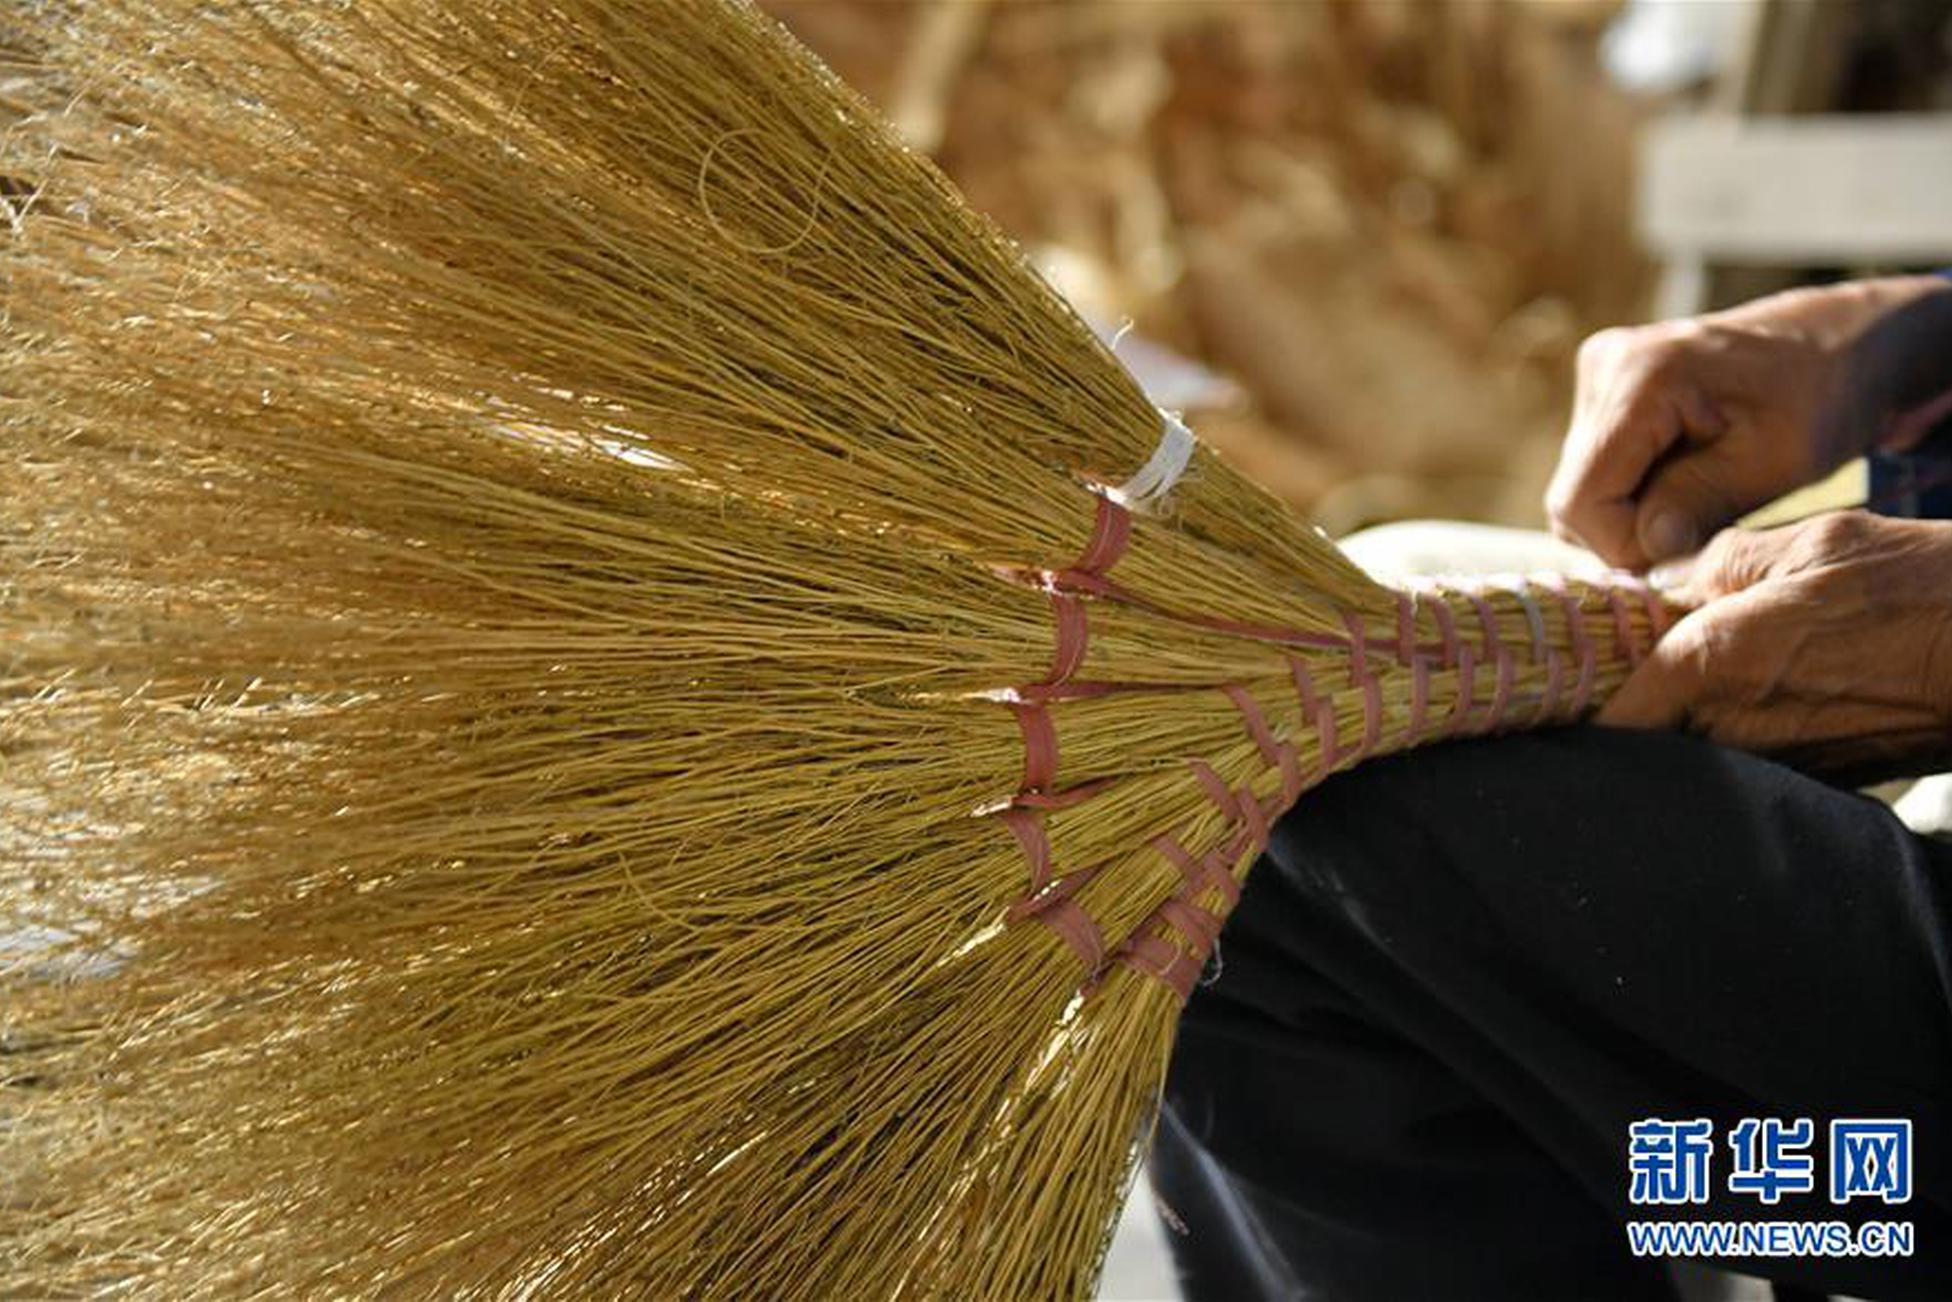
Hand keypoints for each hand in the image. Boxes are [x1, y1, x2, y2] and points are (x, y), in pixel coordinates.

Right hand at [1546, 276, 1951, 570]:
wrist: (1832, 346)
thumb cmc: (1819, 398)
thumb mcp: (1777, 461)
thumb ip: (1702, 501)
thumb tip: (1642, 551)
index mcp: (1642, 377)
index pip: (1581, 499)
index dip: (1623, 544)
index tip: (1687, 550)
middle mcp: (1603, 369)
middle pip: (1573, 498)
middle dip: (1631, 531)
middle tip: (1701, 527)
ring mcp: (1597, 376)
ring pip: (1578, 491)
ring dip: (1632, 516)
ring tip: (1700, 496)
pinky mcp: (1600, 390)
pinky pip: (1592, 472)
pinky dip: (1633, 494)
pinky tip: (1683, 478)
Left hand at [1599, 511, 1951, 778]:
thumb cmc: (1919, 586)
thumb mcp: (1813, 542)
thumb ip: (1723, 563)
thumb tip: (1667, 579)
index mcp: (1710, 665)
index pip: (1607, 716)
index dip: (1586, 703)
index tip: (1583, 681)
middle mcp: (1731, 730)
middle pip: (1645, 743)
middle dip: (1635, 714)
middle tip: (1641, 675)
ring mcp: (1778, 765)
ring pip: (1698, 758)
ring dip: (1690, 728)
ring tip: (1718, 684)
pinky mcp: (1824, 781)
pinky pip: (1754, 766)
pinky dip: (1744, 743)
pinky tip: (1773, 703)